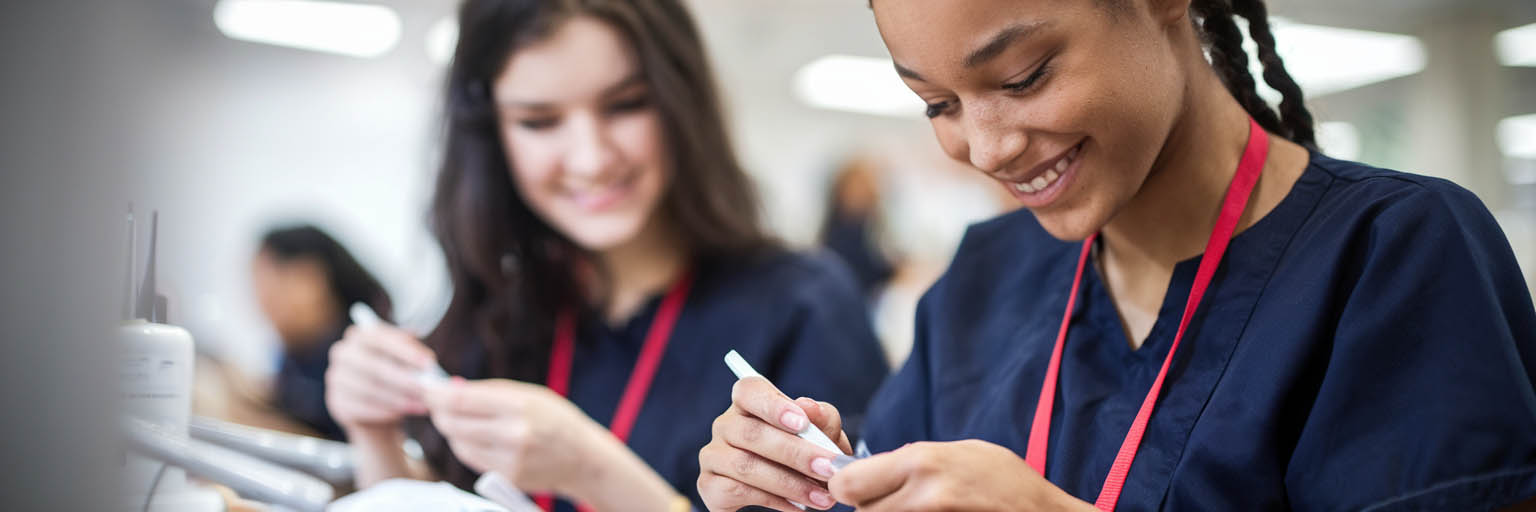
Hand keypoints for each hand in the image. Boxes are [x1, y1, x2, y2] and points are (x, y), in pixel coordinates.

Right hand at [324, 323, 435, 434]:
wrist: (378, 409)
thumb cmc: (396, 375)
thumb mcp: (406, 359)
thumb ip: (414, 354)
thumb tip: (427, 360)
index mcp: (360, 335)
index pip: (379, 338)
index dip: (405, 351)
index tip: (428, 363)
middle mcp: (343, 353)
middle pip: (372, 366)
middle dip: (403, 379)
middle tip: (425, 389)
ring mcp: (336, 378)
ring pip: (368, 389)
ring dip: (398, 398)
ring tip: (421, 404)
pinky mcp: (336, 402)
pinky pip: (361, 408)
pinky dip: (385, 412)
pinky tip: (402, 414)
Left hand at [423, 378, 612, 495]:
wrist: (582, 458)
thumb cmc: (555, 419)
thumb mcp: (530, 394)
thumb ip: (490, 391)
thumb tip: (449, 387)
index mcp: (519, 406)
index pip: (461, 400)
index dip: (436, 394)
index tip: (427, 387)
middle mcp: (513, 434)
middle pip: (453, 423)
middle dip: (438, 411)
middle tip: (435, 403)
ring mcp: (508, 459)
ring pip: (458, 442)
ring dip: (451, 429)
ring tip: (459, 418)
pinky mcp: (505, 477)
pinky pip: (470, 458)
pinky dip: (465, 445)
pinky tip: (473, 436)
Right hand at [697, 377, 850, 510]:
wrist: (785, 498)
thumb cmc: (803, 459)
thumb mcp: (822, 438)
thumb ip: (822, 420)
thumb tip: (810, 407)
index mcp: (750, 404)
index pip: (749, 390)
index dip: (774, 405)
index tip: (802, 423)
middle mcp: (726, 426)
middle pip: (752, 432)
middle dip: (795, 453)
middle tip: (828, 469)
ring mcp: (713, 456)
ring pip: (745, 465)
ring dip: (789, 482)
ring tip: (821, 497)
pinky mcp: (709, 486)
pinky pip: (736, 491)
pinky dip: (773, 500)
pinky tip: (797, 507)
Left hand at [828, 440, 1094, 511]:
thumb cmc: (1004, 480)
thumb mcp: (958, 452)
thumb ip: (913, 460)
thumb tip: (874, 468)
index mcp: (921, 462)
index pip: (847, 484)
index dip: (847, 487)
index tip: (854, 487)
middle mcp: (922, 495)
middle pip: (862, 511)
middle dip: (870, 505)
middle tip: (895, 499)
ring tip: (921, 507)